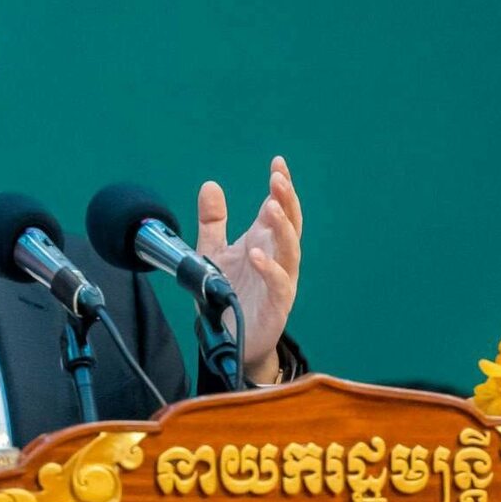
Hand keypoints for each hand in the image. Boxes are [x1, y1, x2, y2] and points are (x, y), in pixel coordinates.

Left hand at [195, 156, 301, 383]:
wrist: (229, 338)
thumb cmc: (228, 293)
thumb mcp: (213, 251)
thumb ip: (213, 221)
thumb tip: (211, 184)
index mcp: (263, 241)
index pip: (276, 208)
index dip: (280, 186)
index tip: (278, 163)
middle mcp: (276, 257)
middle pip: (289, 223)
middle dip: (286, 200)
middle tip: (278, 178)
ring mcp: (280, 280)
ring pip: (290, 249)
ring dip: (283, 227)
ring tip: (272, 206)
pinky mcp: (277, 305)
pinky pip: (278, 284)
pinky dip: (269, 268)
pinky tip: (256, 254)